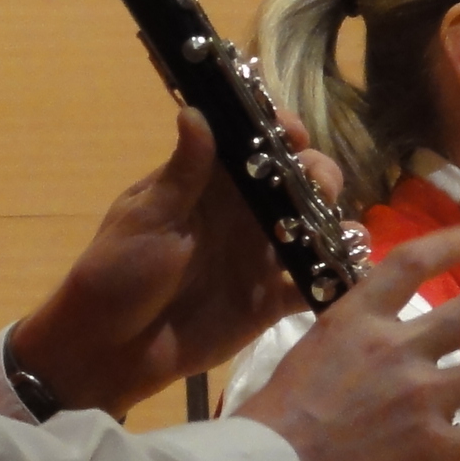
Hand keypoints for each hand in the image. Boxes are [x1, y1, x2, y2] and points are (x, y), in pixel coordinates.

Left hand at [8, 108, 348, 416]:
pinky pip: (314, 284)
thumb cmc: (118, 273)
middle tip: (316, 186)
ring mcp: (261, 256)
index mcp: (211, 184)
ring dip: (335, 222)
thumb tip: (195, 111)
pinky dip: (338, 278)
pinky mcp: (271, 301)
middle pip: (300, 180)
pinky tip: (349, 274)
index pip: (255, 143)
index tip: (292, 134)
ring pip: (317, 226)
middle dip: (319, 174)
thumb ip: (182, 173)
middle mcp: (244, 213)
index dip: (282, 131)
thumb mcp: (147, 219)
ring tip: (338, 233)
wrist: (110, 349)